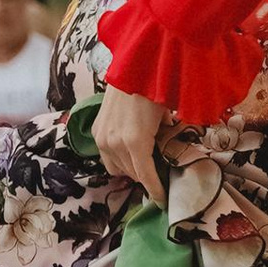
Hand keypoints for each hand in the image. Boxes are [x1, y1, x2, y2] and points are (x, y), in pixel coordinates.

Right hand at [92, 84, 169, 206]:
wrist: (134, 65)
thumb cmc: (156, 88)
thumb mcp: (169, 117)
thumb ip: (168, 138)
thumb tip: (171, 150)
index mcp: (135, 141)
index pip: (146, 176)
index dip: (156, 191)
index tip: (164, 201)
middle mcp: (114, 143)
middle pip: (132, 174)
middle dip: (146, 177)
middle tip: (160, 175)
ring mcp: (102, 136)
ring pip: (116, 167)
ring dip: (131, 168)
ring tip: (145, 160)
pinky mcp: (96, 129)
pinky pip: (106, 155)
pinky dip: (118, 157)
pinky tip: (130, 151)